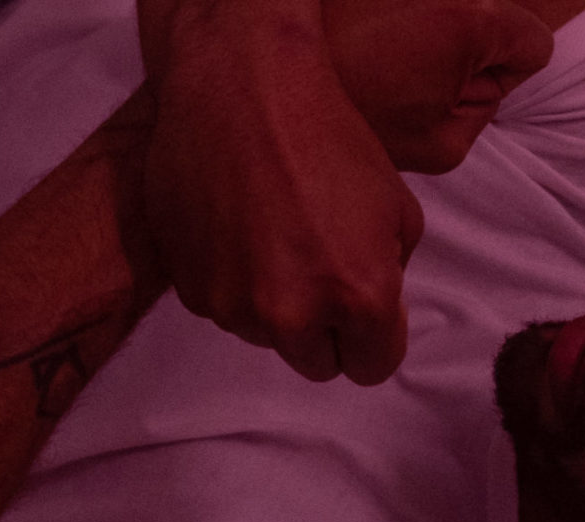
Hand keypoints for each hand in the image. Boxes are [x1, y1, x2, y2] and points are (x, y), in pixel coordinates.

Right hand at [135, 0, 550, 383]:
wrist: (240, 90)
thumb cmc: (325, 136)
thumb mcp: (395, 206)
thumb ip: (390, 273)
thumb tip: (377, 304)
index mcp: (358, 297)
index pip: (372, 367)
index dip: (373, 339)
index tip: (365, 315)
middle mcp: (293, 315)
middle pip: (317, 364)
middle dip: (325, 330)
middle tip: (319, 273)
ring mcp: (234, 305)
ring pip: (264, 335)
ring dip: (274, 304)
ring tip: (273, 237)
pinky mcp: (189, 290)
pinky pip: (221, 306)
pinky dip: (230, 281)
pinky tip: (237, 229)